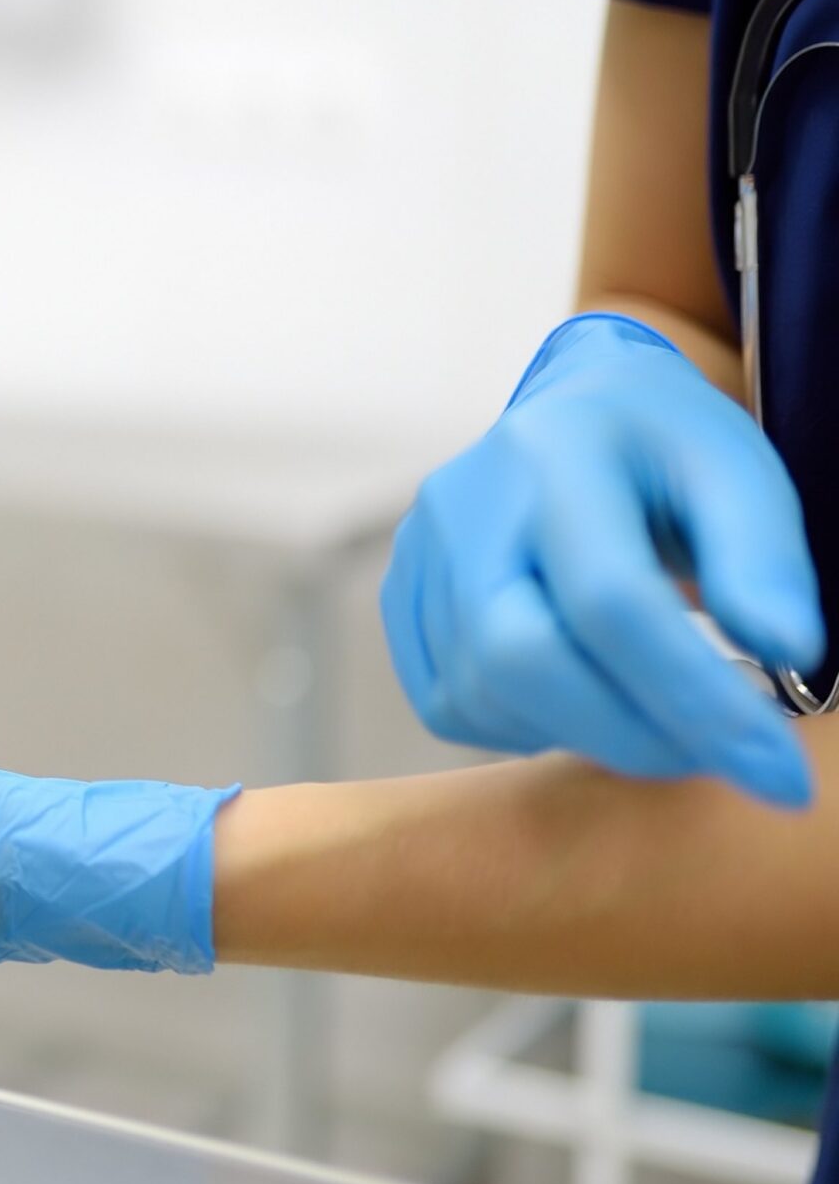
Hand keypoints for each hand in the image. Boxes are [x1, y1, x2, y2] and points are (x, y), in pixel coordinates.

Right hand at [383, 314, 823, 805]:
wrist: (575, 408)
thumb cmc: (665, 447)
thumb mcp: (742, 473)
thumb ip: (765, 559)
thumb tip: (783, 653)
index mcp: (556, 455)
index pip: (610, 599)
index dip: (694, 700)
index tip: (779, 775)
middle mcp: (464, 505)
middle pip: (517, 658)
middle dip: (631, 735)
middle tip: (720, 757)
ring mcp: (419, 554)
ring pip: (481, 695)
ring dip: (587, 734)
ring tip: (658, 710)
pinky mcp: (400, 598)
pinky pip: (450, 704)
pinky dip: (525, 724)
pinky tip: (582, 692)